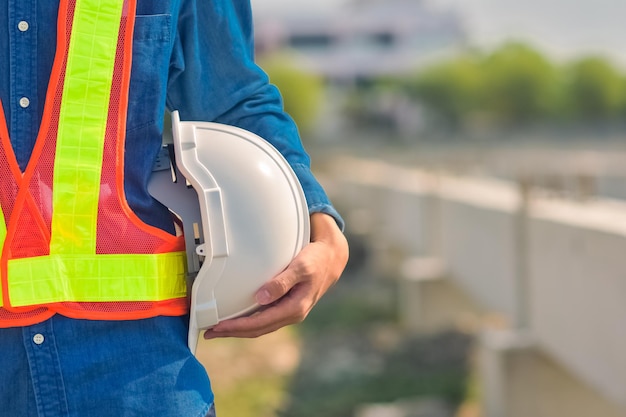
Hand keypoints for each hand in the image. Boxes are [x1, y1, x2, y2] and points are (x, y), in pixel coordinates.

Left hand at [203, 212, 348, 338]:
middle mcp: (291, 314)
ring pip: (260, 326)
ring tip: (218, 329)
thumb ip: (281, 282)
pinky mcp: (286, 306)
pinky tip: (237, 319)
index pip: (259, 323)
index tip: (218, 327)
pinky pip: (264, 318)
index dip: (237, 327)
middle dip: (233, 332)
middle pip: (257, 329)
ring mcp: (289, 311)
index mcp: (294, 308)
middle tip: (209, 332)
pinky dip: (248, 321)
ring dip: (239, 329)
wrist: (331, 258)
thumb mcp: (301, 267)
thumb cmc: (316, 260)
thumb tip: (260, 297)